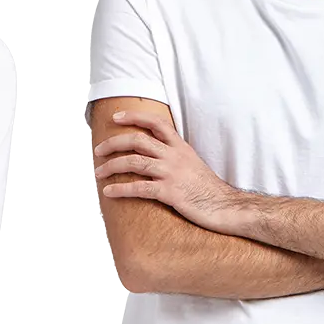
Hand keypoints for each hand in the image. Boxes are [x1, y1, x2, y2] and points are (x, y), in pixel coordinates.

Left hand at [93, 109, 239, 233]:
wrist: (225, 207)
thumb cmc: (207, 188)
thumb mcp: (192, 163)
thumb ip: (174, 155)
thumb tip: (154, 153)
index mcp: (180, 147)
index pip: (155, 123)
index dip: (133, 116)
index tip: (116, 117)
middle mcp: (174, 156)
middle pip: (137, 140)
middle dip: (113, 143)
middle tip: (99, 150)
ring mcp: (171, 173)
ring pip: (134, 162)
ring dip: (111, 166)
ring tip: (98, 173)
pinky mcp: (169, 193)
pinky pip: (138, 188)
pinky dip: (120, 189)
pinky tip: (108, 192)